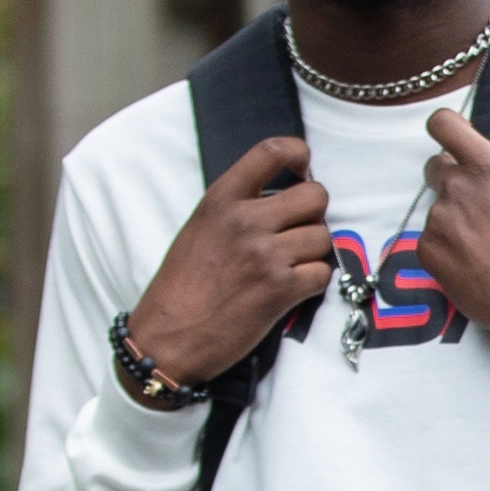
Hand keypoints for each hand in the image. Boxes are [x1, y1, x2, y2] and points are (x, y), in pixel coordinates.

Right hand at [126, 134, 337, 393]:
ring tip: (290, 264)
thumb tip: (281, 199)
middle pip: (315, 195)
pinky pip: (322, 273)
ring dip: (314, 251)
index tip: (303, 167)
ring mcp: (266, 255)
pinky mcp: (281, 290)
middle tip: (299, 229)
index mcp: (221, 200)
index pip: (271, 151)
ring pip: (323, 236)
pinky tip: (292, 287)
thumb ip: (236, 208)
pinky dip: (313, 281)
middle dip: (314, 213)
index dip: (298, 154)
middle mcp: (246, 221)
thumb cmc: (179, 288)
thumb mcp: (198, 230)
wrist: (166, 339)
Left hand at [418, 105, 489, 368]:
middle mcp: (456, 190)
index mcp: (487, 168)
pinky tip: (474, 258)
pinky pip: (432, 236)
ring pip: (438, 205)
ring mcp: (438, 222)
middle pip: (437, 165)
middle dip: (455, 176)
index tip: (452, 134)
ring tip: (486, 240)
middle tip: (480, 200)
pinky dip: (448, 243)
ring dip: (456, 214)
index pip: (444, 125)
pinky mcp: (428, 251)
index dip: (446, 126)